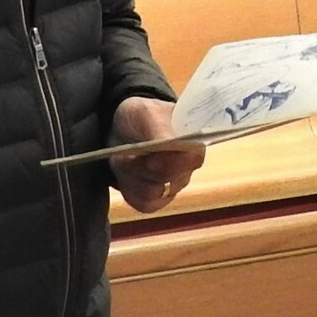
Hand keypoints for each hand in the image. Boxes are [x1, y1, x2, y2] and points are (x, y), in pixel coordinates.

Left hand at [105, 95, 204, 214]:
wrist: (122, 128)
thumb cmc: (140, 116)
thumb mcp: (146, 113)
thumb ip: (160, 129)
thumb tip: (172, 144)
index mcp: (194, 142)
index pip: (194, 158)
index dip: (173, 161)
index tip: (151, 155)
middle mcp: (188, 168)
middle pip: (170, 180)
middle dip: (143, 166)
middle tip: (129, 151)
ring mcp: (173, 186)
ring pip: (154, 193)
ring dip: (132, 175)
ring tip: (125, 158)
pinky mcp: (156, 201)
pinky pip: (144, 204)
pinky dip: (129, 188)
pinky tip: (126, 173)